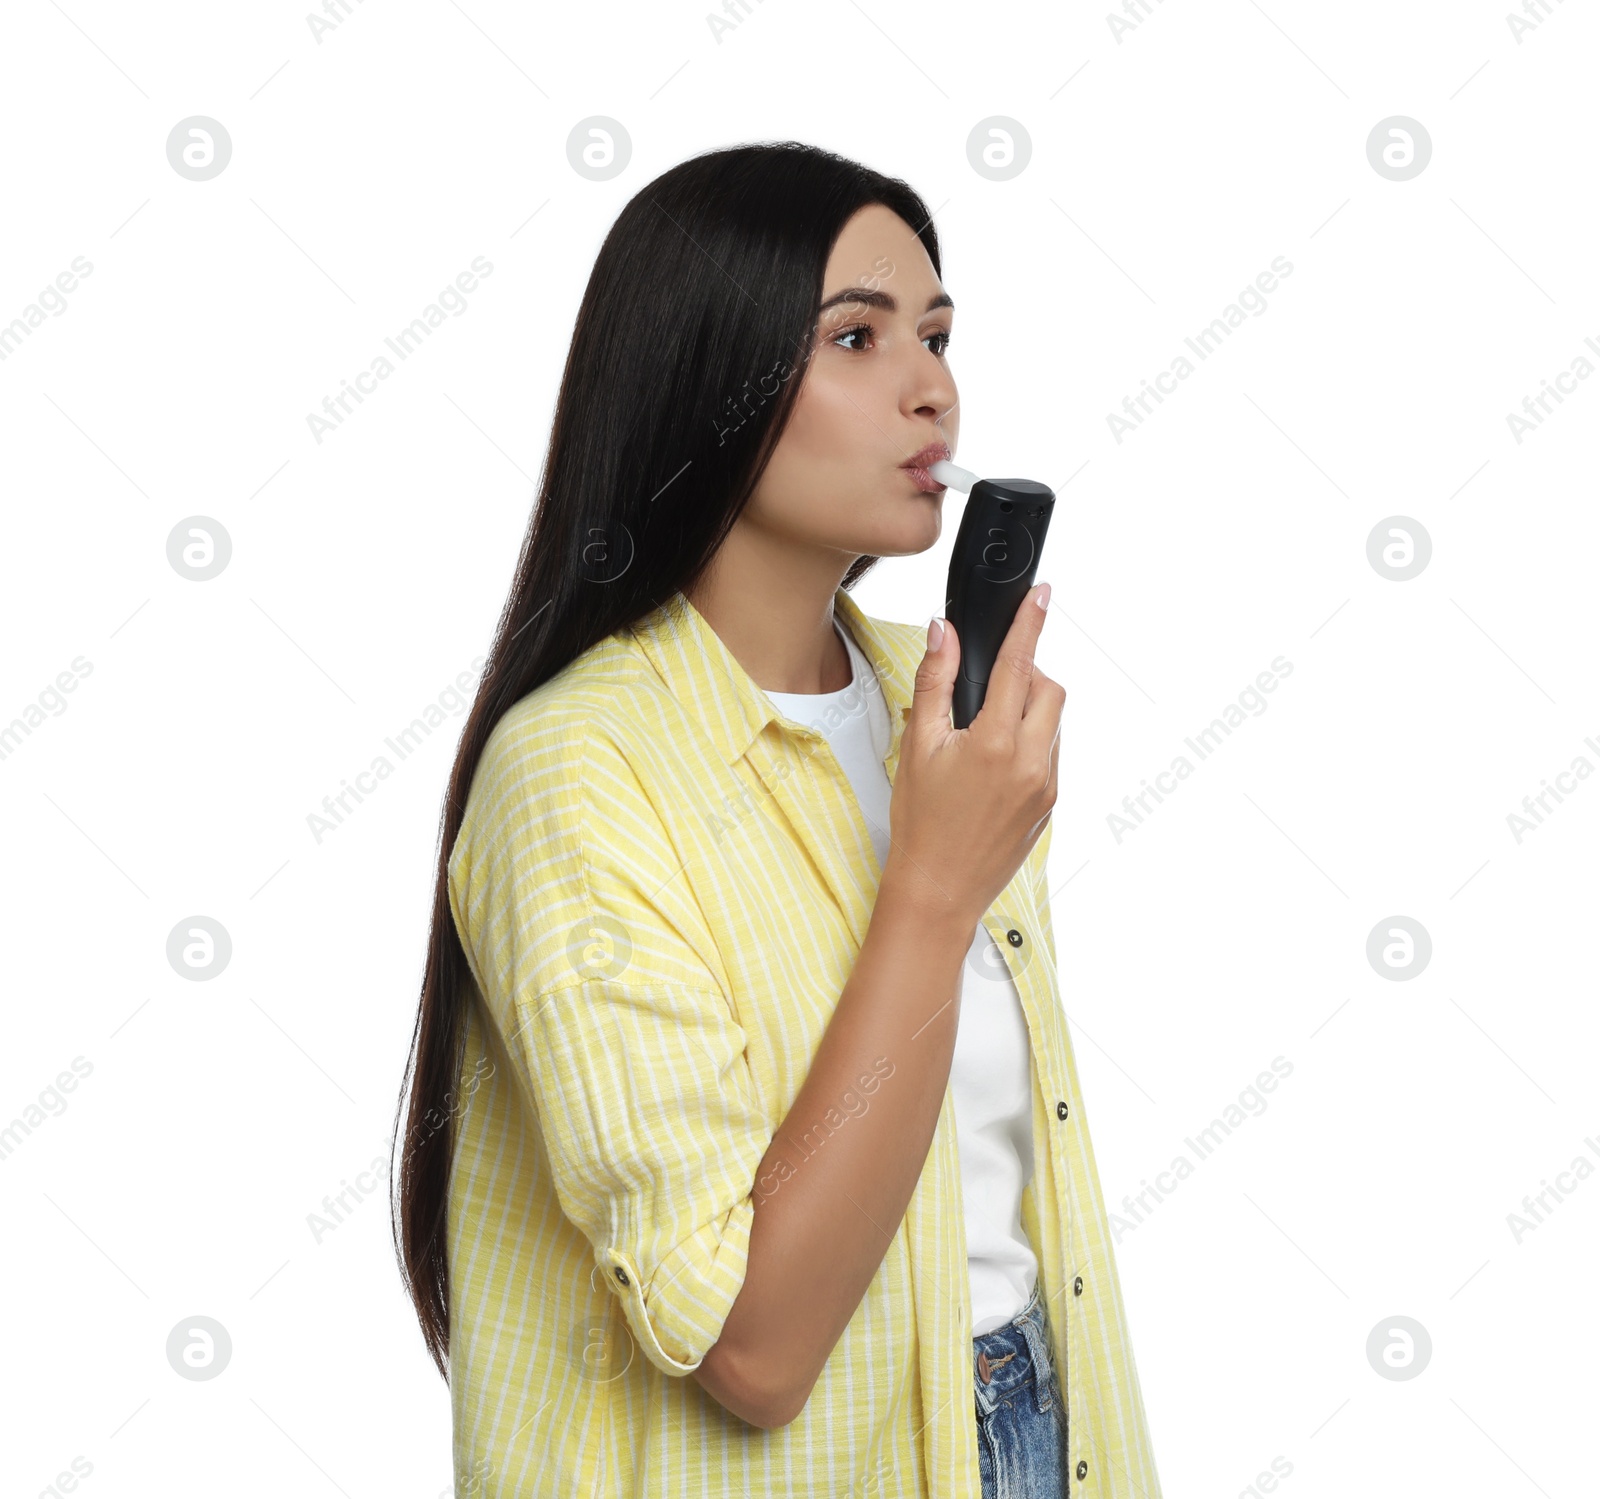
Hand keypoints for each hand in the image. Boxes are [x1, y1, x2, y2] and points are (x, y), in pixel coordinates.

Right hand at [879, 584, 1063, 932]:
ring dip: (1027, 712)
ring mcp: (1046, 786)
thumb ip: (934, 683)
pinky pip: (1050, 755)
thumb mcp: (918, 747)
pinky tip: (992, 767)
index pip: (1020, 664)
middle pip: (1049, 690)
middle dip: (1025, 676)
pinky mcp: (1050, 805)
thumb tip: (942, 634)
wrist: (938, 890)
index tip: (1043, 594)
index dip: (1031, 622)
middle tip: (985, 691)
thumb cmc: (921, 825)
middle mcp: (1032, 762)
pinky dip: (1029, 744)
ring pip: (1052, 723)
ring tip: (982, 736)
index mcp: (996, 742)